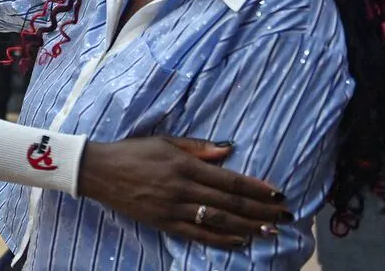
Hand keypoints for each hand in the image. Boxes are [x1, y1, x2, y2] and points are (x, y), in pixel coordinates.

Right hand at [78, 137, 290, 247]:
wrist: (99, 171)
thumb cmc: (133, 151)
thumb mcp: (165, 141)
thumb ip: (197, 147)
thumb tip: (228, 151)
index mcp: (184, 165)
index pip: (230, 180)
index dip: (256, 188)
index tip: (278, 193)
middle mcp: (182, 189)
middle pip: (230, 204)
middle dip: (261, 211)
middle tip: (285, 216)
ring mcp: (172, 209)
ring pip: (217, 222)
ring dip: (247, 227)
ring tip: (270, 231)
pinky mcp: (163, 223)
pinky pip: (197, 235)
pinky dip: (220, 240)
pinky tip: (239, 242)